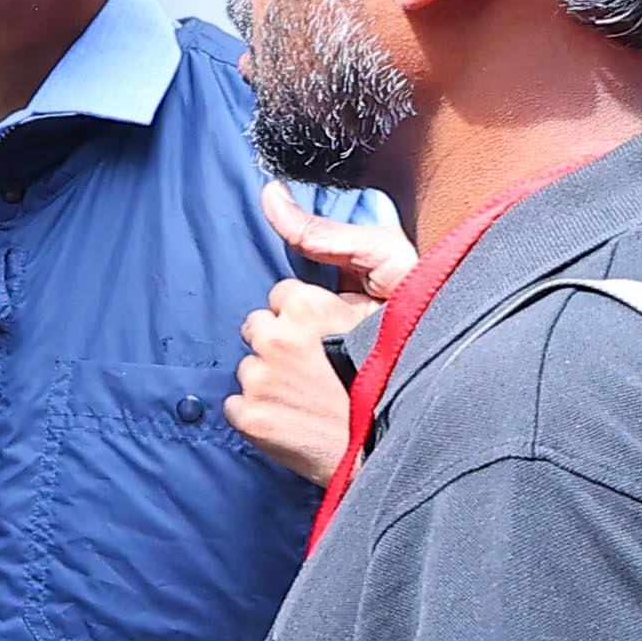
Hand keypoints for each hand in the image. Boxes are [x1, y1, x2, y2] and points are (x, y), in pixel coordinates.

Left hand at [224, 185, 400, 490]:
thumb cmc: (404, 361)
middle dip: (282, 342)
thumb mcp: (386, 283)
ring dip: (273, 378)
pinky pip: (236, 407)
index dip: (308, 317)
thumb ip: (327, 237)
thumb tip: (270, 194)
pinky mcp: (252, 420)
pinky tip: (295, 419)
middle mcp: (276, 340)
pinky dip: (260, 414)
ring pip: (249, 367)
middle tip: (321, 367)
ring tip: (314, 396)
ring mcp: (260, 382)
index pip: (283, 297)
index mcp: (305, 305)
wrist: (402, 446)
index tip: (332, 337)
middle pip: (258, 328)